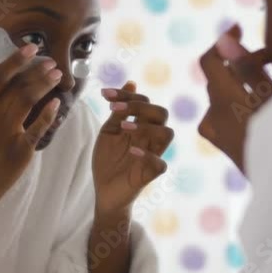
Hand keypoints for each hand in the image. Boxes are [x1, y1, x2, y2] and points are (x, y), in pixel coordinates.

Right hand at [0, 44, 61, 209]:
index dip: (15, 60)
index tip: (31, 47)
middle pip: (17, 88)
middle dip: (36, 71)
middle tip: (52, 61)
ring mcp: (5, 135)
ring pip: (28, 102)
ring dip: (44, 86)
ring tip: (57, 75)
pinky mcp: (20, 151)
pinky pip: (38, 129)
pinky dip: (49, 115)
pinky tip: (57, 103)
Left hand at [92, 81, 172, 215]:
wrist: (103, 190)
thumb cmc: (108, 160)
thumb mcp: (109, 131)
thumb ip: (119, 111)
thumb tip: (131, 82)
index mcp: (141, 125)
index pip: (145, 102)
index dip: (126, 95)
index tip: (103, 94)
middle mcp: (150, 137)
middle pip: (161, 113)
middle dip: (139, 106)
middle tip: (114, 110)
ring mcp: (152, 154)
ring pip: (168, 133)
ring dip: (146, 126)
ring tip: (124, 128)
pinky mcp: (150, 174)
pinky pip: (160, 163)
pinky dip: (147, 155)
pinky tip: (130, 151)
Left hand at [197, 24, 271, 173]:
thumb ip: (249, 68)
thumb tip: (224, 39)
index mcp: (225, 101)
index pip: (209, 62)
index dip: (221, 42)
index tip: (240, 28)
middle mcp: (214, 117)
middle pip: (219, 78)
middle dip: (241, 63)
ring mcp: (218, 134)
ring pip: (222, 95)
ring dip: (241, 83)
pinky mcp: (224, 145)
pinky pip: (223, 113)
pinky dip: (238, 101)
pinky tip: (262, 105)